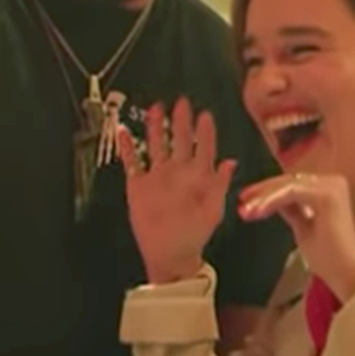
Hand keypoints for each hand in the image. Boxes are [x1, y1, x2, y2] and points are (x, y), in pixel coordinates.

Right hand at [117, 98, 234, 284]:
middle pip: (179, 140)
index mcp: (197, 176)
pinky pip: (132, 162)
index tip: (205, 114)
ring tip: (156, 108)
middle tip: (182, 102)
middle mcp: (177, 171)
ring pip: (156, 145)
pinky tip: (124, 131)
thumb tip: (230, 161)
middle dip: (181, 121)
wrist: (171, 253)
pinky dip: (127, 147)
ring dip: (156, 127)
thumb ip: (220, 184)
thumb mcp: (213, 209)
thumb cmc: (196, 233)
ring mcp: (157, 177)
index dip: (205, 131)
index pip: (203, 147)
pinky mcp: (138, 185)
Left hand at [236, 172, 354, 299]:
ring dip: (264, 198)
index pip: (293, 184)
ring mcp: (331, 186)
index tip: (247, 202)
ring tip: (246, 211)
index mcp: (329, 189)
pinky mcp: (326, 195)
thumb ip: (292, 210)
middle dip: (262, 192)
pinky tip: (258, 212)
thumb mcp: (303, 227)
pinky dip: (272, 202)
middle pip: (288, 181)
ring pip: (287, 185)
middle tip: (242, 201)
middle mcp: (333, 182)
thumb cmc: (328, 257)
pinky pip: (291, 193)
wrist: (345, 273)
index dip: (268, 191)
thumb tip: (273, 199)